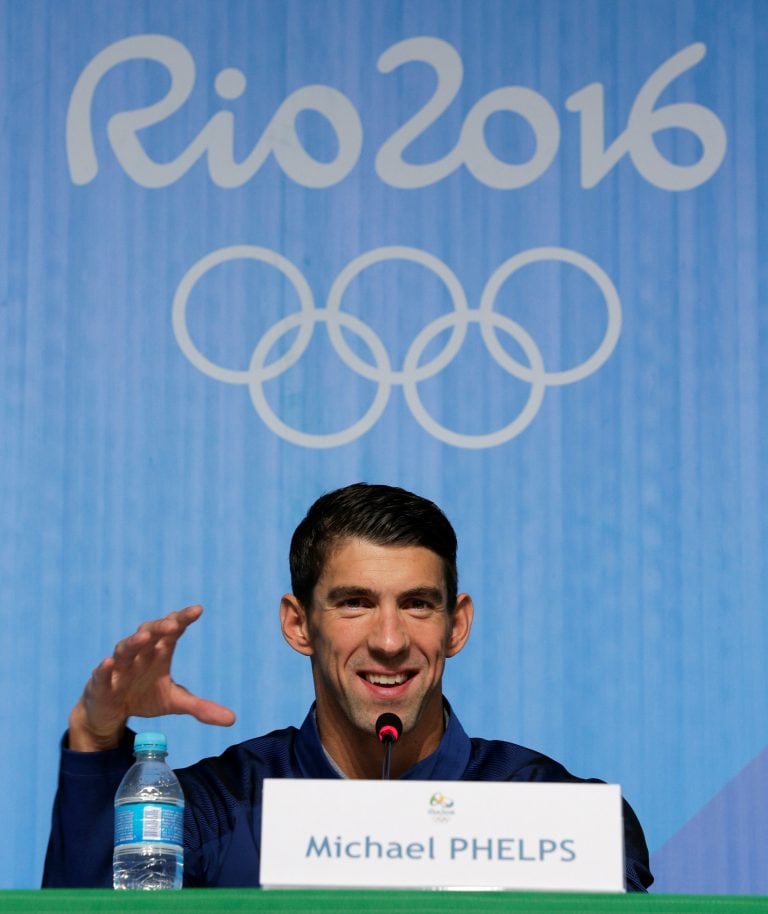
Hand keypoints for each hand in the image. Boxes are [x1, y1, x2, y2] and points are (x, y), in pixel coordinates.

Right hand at [67, 605, 235, 751]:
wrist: (110, 713)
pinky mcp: (101, 682)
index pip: (173, 630)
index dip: (183, 618)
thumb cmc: (144, 697)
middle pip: (149, 632)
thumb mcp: (175, 701)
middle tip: (173, 623)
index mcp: (159, 652)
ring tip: (145, 636)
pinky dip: (105, 667)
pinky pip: (101, 672)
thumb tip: (233, 720)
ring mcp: (119, 666)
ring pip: (125, 648)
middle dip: (161, 626)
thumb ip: (201, 707)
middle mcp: (140, 653)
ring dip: (134, 641)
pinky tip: (109, 662)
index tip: (198, 609)